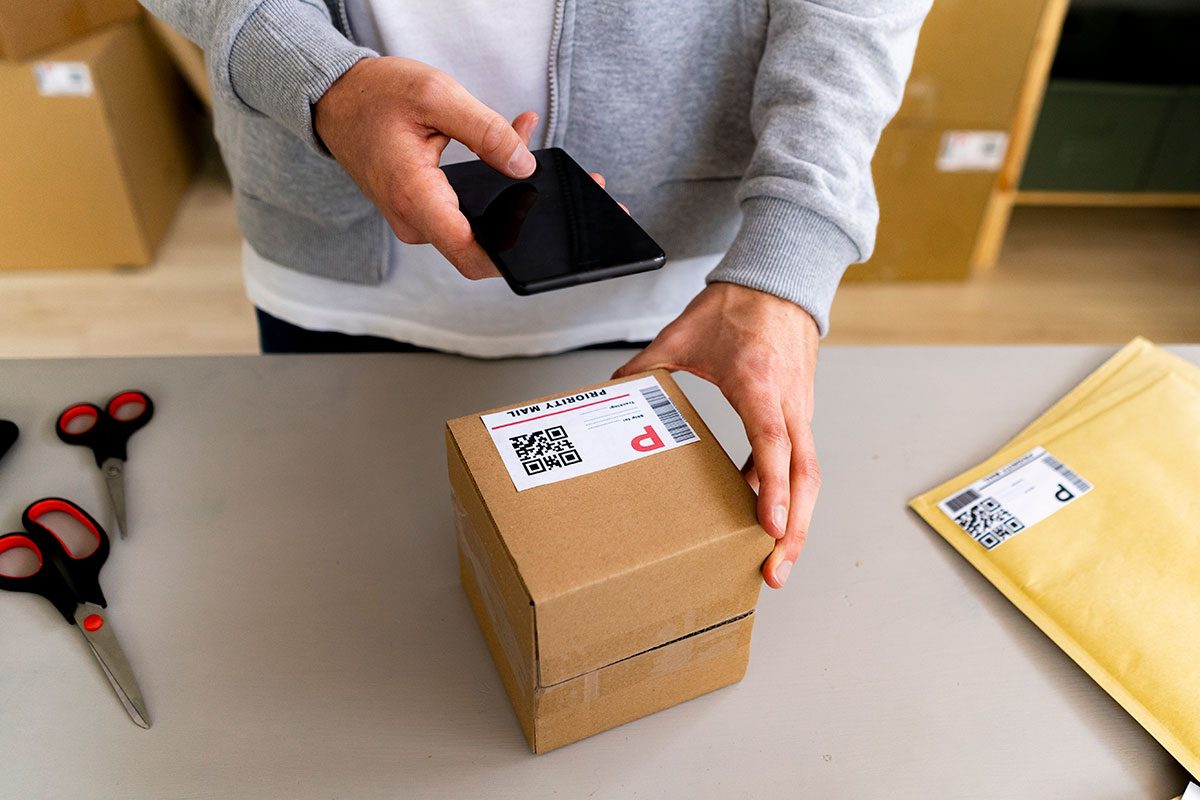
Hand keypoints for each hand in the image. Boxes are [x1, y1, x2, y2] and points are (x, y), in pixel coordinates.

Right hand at [314, 56, 537, 279]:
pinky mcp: (419, 214)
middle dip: (518, 207)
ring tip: (516, 138)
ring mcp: (415, 221)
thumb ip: (486, 131)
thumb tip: (525, 166)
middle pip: (482, 239)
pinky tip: (499, 149)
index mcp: (415, 197)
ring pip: (475, 224)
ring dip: (504, 190)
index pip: (470, 255)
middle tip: (540, 157)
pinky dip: (485, 185)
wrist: (336, 99)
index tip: (538, 232)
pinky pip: (462, 212)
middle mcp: (413, 221)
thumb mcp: (437, 96)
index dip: (510, 254)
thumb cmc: (377, 95)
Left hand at [613, 282, 820, 588]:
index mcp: (757, 382)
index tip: (770, 527)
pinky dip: (787, 494)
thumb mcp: (681, 334)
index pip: (771, 444)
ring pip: (808, 474)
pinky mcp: (800, 413)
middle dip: (795, 529)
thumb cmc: (737, 307)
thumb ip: (644, 367)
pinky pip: (799, 461)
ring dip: (798, 521)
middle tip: (776, 571)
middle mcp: (787, 401)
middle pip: (803, 475)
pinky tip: (762, 518)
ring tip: (776, 562)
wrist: (780, 282)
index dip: (771, 489)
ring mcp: (799, 409)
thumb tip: (610, 393)